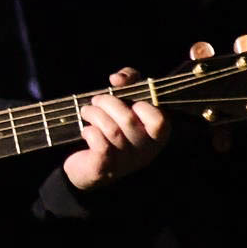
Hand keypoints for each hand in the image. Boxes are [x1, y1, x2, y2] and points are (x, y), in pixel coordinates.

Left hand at [63, 67, 170, 191]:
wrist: (87, 164)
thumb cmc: (111, 126)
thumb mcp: (125, 99)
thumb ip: (129, 80)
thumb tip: (117, 79)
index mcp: (155, 136)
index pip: (160, 120)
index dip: (143, 106)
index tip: (128, 102)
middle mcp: (144, 151)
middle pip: (128, 119)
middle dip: (107, 102)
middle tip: (96, 100)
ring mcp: (126, 162)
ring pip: (112, 130)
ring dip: (94, 114)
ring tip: (86, 111)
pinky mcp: (105, 168)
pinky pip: (100, 145)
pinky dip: (90, 132)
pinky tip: (86, 131)